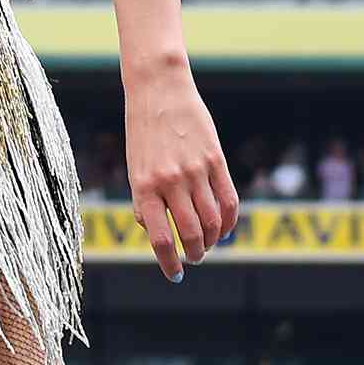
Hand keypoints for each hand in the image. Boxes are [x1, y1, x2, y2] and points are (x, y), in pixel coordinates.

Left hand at [124, 62, 238, 281]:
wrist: (158, 89)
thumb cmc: (142, 131)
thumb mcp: (134, 167)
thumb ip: (145, 200)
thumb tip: (157, 233)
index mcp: (144, 184)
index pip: (160, 237)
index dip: (169, 262)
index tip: (174, 274)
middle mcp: (170, 180)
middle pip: (191, 234)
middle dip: (194, 253)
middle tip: (193, 257)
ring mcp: (195, 170)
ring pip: (212, 222)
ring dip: (212, 241)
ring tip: (207, 245)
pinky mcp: (216, 159)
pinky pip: (228, 201)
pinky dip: (229, 222)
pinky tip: (224, 228)